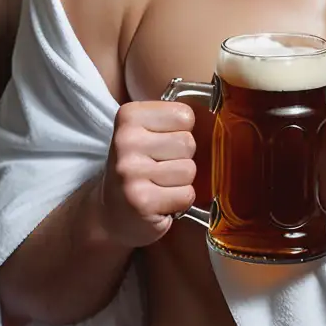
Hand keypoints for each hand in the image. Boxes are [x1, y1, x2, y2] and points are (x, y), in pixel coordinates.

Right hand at [97, 100, 197, 246]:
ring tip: (158, 185)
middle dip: (181, 159)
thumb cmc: (137, 168)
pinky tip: (159, 202)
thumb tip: (217, 112)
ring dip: (180, 182)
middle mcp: (126, 141)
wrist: (108, 213)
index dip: (180, 133)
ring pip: (190, 170)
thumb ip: (172, 121)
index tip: (160, 144)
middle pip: (188, 143)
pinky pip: (187, 195)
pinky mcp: (141, 201)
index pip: (185, 115)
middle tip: (158, 169)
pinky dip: (179, 202)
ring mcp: (131, 172)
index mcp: (129, 115)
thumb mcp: (145, 133)